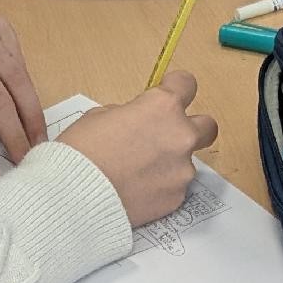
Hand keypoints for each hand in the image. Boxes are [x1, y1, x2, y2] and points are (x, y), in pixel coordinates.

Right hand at [59, 71, 217, 227]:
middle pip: (207, 126)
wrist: (76, 197)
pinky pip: (175, 187)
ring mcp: (182, 170)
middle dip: (191, 128)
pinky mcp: (177, 198)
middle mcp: (181, 136)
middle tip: (167, 136)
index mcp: (162, 107)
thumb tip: (137, 121)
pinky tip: (138, 190)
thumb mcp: (100, 116)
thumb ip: (130, 114)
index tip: (167, 93)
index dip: (175, 88)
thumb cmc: (81, 152)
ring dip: (170, 162)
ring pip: (187, 161)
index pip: (187, 84)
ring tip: (139, 172)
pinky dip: (161, 186)